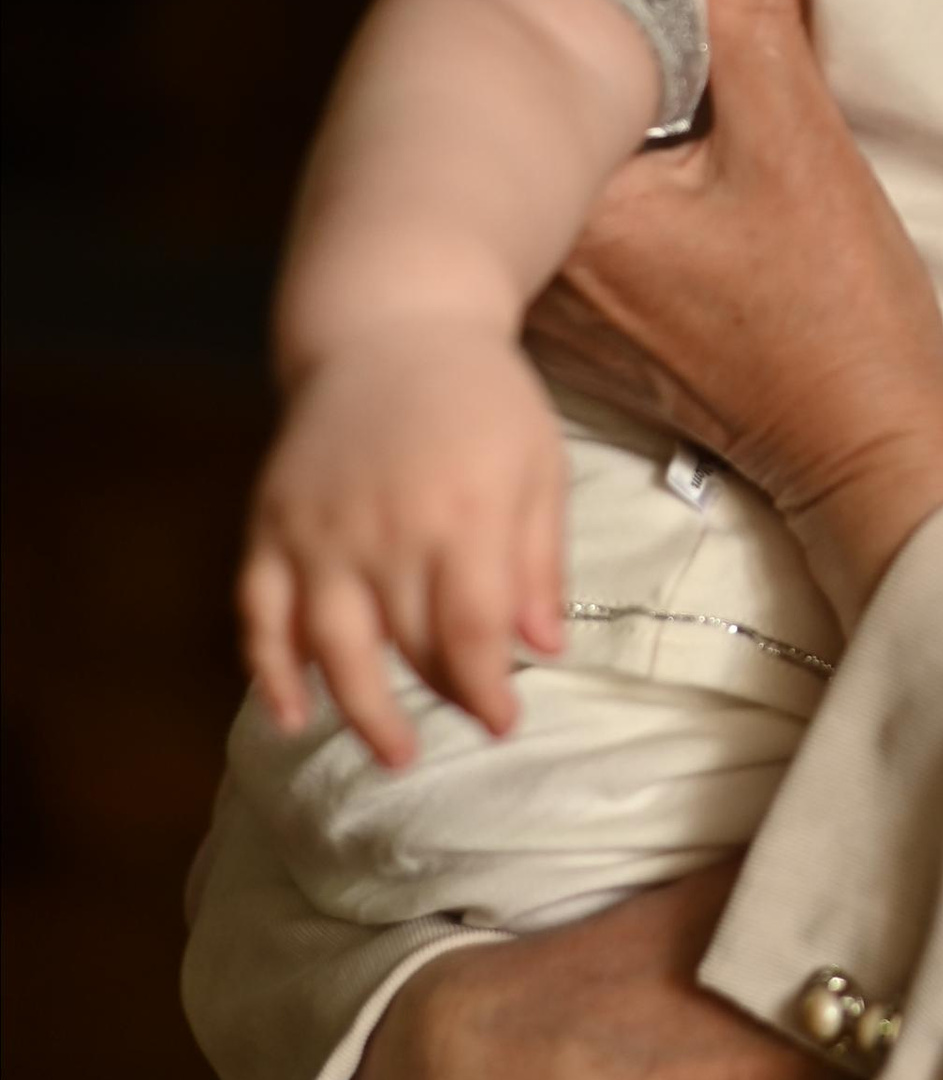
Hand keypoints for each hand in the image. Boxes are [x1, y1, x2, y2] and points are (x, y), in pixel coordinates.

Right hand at [240, 327, 564, 761]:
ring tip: (394, 754)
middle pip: (410, 645)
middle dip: (443, 698)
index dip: (488, 690)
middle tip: (469, 726)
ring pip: (334, 646)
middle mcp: (385, 526)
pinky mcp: (271, 522)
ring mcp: (319, 527)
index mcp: (463, 511)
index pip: (473, 632)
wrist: (389, 325)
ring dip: (362, 711)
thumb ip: (540, 560)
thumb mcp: (538, 465)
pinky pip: (261, 612)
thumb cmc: (481, 398)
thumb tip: (545, 650)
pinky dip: (270, 670)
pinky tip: (292, 715)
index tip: (505, 722)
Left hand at [527, 0, 942, 622]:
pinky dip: (560, 151)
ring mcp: (549, 297)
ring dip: (528, 91)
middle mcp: (531, 257)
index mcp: (567, 205)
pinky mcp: (580, 319)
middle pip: (489, 112)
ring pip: (514, 162)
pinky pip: (545, 206)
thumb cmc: (835, 313)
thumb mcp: (800, 141)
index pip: (496, 65)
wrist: (858, 442)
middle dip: (500, 22)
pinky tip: (596, 100)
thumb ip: (755, 7)